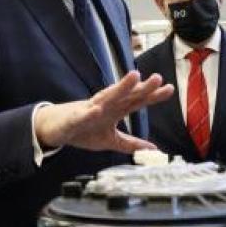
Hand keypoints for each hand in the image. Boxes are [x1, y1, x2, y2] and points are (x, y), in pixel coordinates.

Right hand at [35, 72, 173, 152]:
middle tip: (157, 78)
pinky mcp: (74, 118)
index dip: (153, 96)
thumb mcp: (111, 140)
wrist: (56, 129)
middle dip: (141, 87)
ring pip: (107, 97)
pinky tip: (96, 109)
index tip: (169, 89)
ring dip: (120, 88)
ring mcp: (90, 109)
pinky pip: (82, 116)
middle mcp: (105, 105)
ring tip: (134, 78)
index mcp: (115, 110)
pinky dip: (88, 113)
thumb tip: (152, 149)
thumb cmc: (84, 130)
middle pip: (126, 95)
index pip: (137, 101)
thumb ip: (131, 143)